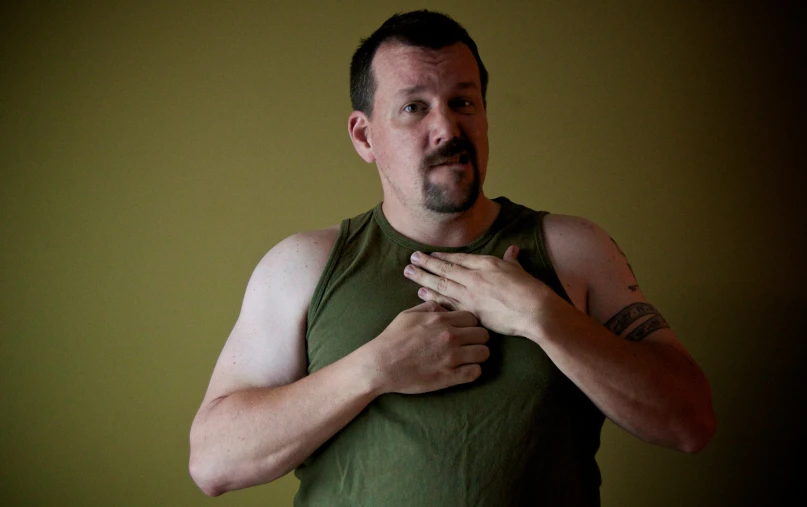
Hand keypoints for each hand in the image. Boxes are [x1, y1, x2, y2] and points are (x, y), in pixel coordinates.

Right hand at [365, 301, 489, 394]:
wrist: (381, 364)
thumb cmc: (392, 338)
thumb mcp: (408, 314)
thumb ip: (429, 307)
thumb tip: (443, 306)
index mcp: (442, 320)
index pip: (473, 318)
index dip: (471, 324)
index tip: (465, 330)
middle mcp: (451, 337)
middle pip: (483, 335)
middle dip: (478, 338)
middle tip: (469, 344)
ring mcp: (452, 358)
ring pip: (484, 353)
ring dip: (478, 355)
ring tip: (469, 357)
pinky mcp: (449, 377)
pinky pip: (475, 373)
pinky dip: (473, 371)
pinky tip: (464, 370)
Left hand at [403, 245, 550, 336]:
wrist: (535, 311)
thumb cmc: (530, 290)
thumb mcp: (519, 269)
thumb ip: (511, 260)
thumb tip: (512, 250)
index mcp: (486, 264)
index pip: (458, 258)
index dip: (442, 256)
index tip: (429, 254)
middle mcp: (475, 277)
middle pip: (445, 269)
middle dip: (426, 264)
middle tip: (410, 260)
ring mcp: (471, 294)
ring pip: (442, 284)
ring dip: (424, 278)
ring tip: (409, 273)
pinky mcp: (471, 311)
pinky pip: (447, 303)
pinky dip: (433, 298)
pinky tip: (421, 295)